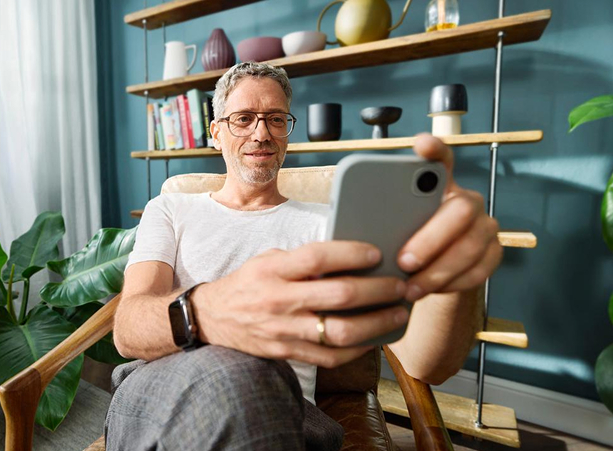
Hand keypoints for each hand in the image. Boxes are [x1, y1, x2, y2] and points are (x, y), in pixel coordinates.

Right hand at [193, 241, 408, 367]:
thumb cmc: (249, 283)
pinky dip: (357, 349)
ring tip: (397, 314)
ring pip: (339, 332)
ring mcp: (283, 331)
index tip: (377, 253)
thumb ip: (302, 259)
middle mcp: (278, 300)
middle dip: (377, 290)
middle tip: (401, 286)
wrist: (211, 319)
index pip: (317, 257)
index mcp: (273, 270)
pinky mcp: (286, 354)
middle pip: (337, 296)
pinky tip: (375, 338)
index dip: (350, 254)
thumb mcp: (268, 260)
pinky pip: (330, 357)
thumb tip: (349, 256)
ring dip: (376, 323)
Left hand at [397, 133, 502, 300]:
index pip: (441, 157)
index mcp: (439, 184)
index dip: (435, 149)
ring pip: (469, 246)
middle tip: (403, 261)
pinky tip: (429, 290)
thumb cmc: (403, 241)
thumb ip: (383, 218)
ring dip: (437, 271)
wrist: (432, 270)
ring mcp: (484, 226)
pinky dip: (451, 284)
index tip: (421, 144)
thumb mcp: (389, 227)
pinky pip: (478, 270)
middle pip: (460, 210)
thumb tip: (355, 224)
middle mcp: (466, 199)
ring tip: (410, 287)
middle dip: (431, 238)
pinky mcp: (494, 252)